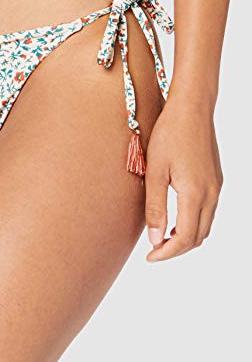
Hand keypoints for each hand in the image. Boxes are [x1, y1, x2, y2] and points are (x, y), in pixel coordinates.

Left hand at [144, 98, 222, 260]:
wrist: (191, 109)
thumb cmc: (169, 135)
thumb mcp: (155, 171)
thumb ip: (156, 206)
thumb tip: (155, 238)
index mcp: (196, 193)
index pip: (185, 238)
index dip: (167, 252)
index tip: (149, 257)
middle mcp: (212, 193)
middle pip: (198, 236)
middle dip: (177, 248)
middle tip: (154, 251)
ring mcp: (217, 186)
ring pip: (205, 225)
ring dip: (186, 236)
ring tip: (162, 237)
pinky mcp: (216, 179)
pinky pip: (208, 211)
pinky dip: (193, 223)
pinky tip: (176, 217)